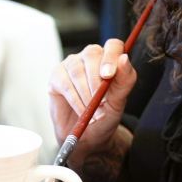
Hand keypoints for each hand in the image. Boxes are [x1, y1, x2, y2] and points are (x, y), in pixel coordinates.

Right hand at [48, 39, 136, 160]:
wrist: (89, 136)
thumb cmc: (106, 115)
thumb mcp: (120, 101)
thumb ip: (125, 80)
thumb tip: (124, 58)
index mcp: (109, 59)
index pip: (113, 45)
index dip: (111, 57)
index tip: (109, 75)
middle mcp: (90, 57)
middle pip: (92, 54)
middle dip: (97, 80)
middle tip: (101, 101)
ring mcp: (72, 65)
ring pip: (77, 71)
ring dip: (87, 95)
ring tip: (94, 113)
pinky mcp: (57, 76)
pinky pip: (65, 84)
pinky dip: (75, 100)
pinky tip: (82, 112)